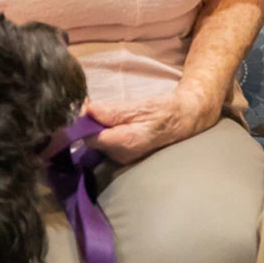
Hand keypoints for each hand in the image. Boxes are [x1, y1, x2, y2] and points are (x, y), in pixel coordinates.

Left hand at [84, 86, 219, 164]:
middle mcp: (121, 156)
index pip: (89, 137)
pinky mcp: (121, 155)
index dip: (81, 122)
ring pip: (96, 141)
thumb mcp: (140, 106)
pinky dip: (102, 130)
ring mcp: (121, 158)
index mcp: (125, 143)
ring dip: (95, 126)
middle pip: (90, 140)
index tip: (80, 106)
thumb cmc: (164, 111)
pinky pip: (103, 142)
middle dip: (88, 123)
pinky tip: (111, 121)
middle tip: (92, 104)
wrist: (183, 120)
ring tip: (105, 112)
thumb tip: (87, 111)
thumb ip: (113, 111)